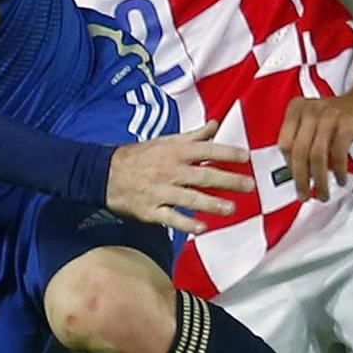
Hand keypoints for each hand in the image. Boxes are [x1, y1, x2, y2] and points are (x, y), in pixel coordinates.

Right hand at [106, 121, 254, 234]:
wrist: (104, 174)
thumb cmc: (139, 156)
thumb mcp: (165, 141)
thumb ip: (193, 136)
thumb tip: (214, 124)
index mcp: (174, 152)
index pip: (206, 150)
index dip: (226, 153)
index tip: (246, 157)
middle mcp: (169, 171)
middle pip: (203, 176)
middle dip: (228, 180)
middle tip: (249, 185)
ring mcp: (161, 192)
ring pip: (190, 198)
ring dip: (212, 203)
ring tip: (231, 208)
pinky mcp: (151, 210)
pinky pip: (171, 218)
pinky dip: (186, 223)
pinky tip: (202, 228)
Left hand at [277, 90, 352, 202]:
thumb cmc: (341, 117)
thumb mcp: (315, 124)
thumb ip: (303, 142)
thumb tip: (295, 174)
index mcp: (297, 109)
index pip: (285, 144)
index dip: (290, 166)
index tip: (296, 181)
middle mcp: (311, 109)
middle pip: (299, 152)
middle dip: (301, 180)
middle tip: (305, 195)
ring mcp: (329, 115)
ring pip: (317, 156)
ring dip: (319, 180)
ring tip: (323, 193)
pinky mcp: (348, 123)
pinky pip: (338, 154)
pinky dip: (338, 171)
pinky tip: (340, 179)